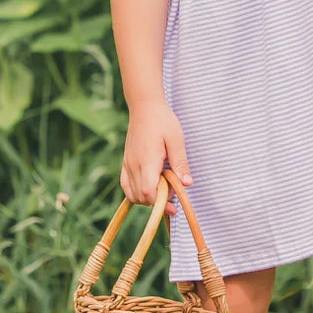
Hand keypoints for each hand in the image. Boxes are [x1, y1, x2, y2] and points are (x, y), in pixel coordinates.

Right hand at [121, 100, 192, 216]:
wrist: (144, 107)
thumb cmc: (163, 121)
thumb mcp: (177, 140)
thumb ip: (180, 163)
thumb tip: (187, 184)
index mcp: (147, 160)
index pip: (148, 192)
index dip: (161, 203)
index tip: (174, 206)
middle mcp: (134, 165)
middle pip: (141, 197)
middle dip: (157, 200)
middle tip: (172, 188)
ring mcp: (127, 164)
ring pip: (132, 194)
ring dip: (147, 198)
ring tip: (162, 186)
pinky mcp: (125, 162)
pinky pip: (126, 186)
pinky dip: (136, 192)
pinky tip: (150, 185)